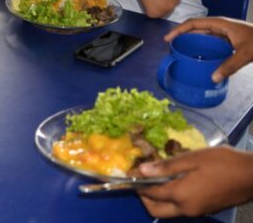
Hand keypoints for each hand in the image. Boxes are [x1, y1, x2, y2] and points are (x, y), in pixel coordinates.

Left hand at [137, 147, 252, 217]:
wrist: (252, 175)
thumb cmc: (222, 163)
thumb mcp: (192, 159)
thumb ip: (165, 166)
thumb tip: (141, 170)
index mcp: (181, 195)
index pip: (150, 193)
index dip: (138, 183)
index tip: (131, 172)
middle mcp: (186, 208)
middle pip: (156, 210)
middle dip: (144, 197)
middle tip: (142, 179)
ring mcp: (196, 211)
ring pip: (168, 211)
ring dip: (158, 199)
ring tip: (157, 177)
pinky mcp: (204, 210)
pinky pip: (180, 208)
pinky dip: (171, 199)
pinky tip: (174, 181)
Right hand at [166, 17, 252, 81]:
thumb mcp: (246, 54)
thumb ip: (229, 66)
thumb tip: (213, 78)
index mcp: (221, 24)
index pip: (194, 23)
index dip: (179, 30)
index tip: (168, 39)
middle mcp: (221, 26)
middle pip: (196, 28)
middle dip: (182, 35)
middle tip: (172, 47)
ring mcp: (225, 33)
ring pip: (203, 35)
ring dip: (192, 41)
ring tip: (182, 51)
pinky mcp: (229, 40)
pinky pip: (211, 42)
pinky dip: (203, 48)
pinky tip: (201, 57)